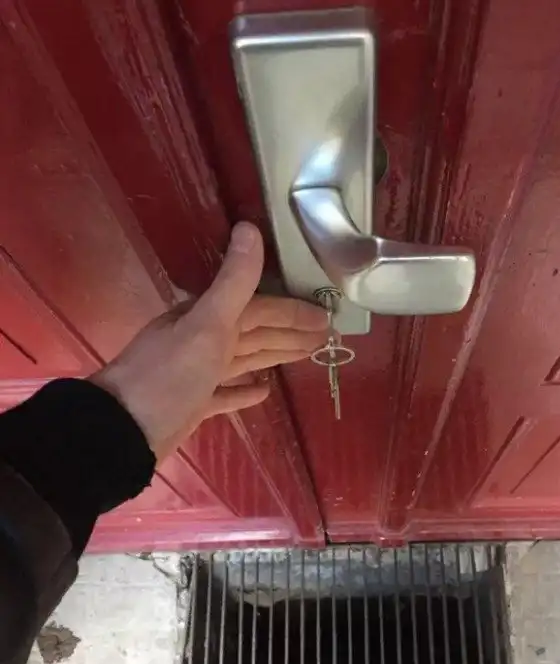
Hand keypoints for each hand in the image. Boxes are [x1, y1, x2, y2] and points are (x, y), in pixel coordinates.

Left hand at [91, 223, 327, 460]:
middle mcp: (200, 342)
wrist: (123, 431)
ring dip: (273, 355)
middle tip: (326, 337)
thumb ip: (234, 282)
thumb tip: (250, 227)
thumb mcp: (206, 325)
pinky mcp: (194, 405)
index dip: (292, 311)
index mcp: (204, 319)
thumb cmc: (168, 376)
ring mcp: (196, 375)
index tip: (325, 317)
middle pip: (254, 332)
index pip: (258, 309)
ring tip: (306, 355)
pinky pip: (226, 393)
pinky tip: (264, 392)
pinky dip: (245, 391)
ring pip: (244, 359)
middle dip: (289, 332)